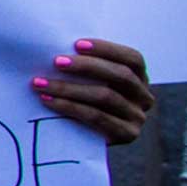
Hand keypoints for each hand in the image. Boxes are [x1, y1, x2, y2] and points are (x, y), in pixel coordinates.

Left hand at [33, 38, 153, 144]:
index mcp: (141, 78)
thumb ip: (87, 67)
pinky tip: (48, 100)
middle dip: (86, 66)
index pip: (132, 58)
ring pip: (105, 96)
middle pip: (120, 75)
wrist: (84, 141)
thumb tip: (58, 44)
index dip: (107, 49)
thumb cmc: (83, 101)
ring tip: (41, 83)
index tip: (77, 44)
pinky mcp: (126, 135)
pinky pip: (96, 117)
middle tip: (57, 62)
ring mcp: (137, 118)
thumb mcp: (91, 82)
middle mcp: (144, 97)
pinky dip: (69, 106)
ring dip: (69, 88)